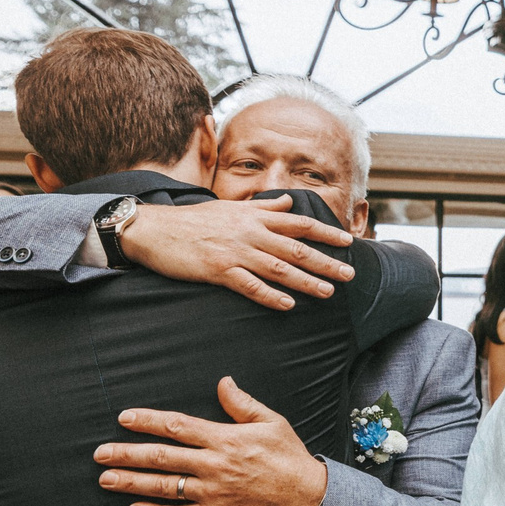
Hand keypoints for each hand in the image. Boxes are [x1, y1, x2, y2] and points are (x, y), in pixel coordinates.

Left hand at [93, 376, 331, 505]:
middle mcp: (214, 465)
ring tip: (105, 479)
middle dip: (126, 453)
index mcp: (225, 438)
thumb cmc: (289, 456)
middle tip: (99, 453)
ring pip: (163, 486)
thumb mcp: (271, 421)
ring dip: (131, 482)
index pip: (177, 426)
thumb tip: (222, 382)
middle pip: (161, 457)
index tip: (124, 418)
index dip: (147, 421)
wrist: (308, 496)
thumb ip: (242, 403)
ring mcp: (212, 493)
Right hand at [119, 198, 355, 310]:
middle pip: (296, 248)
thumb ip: (263, 206)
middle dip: (325, 262)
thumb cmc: (194, 220)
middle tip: (350, 274)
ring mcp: (235, 252)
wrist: (154, 229)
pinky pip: (249, 285)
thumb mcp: (231, 207)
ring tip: (328, 292)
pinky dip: (269, 295)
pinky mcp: (218, 270)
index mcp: (254, 217)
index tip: (349, 242)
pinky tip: (288, 305)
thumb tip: (289, 200)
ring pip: (278, 268)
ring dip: (305, 281)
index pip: (299, 223)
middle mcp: (250, 233)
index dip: (326, 232)